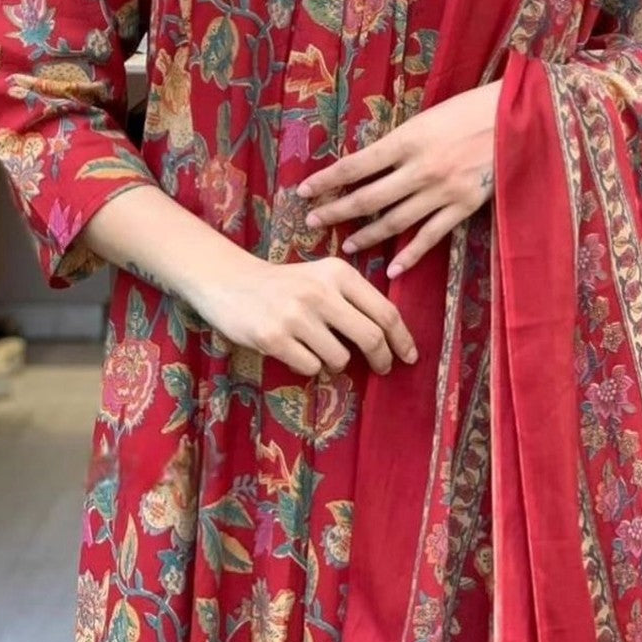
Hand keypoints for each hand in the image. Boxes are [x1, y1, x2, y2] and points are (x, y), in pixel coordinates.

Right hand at [191, 252, 417, 377]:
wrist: (231, 282)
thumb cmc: (286, 285)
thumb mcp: (323, 278)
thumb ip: (354, 300)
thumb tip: (392, 338)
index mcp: (338, 272)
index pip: (385, 311)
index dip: (402, 338)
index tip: (410, 357)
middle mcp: (320, 291)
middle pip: (371, 337)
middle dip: (382, 359)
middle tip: (382, 369)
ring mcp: (296, 314)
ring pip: (340, 358)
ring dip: (335, 361)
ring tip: (316, 347)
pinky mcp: (274, 337)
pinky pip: (310, 367)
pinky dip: (308, 365)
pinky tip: (293, 348)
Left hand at [297, 81, 501, 277]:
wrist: (518, 117)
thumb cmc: (469, 109)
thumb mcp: (427, 117)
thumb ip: (399, 142)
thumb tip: (367, 163)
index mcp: (408, 139)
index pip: (356, 165)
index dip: (327, 179)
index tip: (303, 190)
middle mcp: (420, 168)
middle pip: (368, 197)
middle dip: (336, 211)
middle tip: (312, 222)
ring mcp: (442, 191)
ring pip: (395, 220)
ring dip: (367, 235)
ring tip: (346, 245)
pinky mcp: (464, 206)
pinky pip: (431, 236)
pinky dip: (411, 254)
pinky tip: (393, 268)